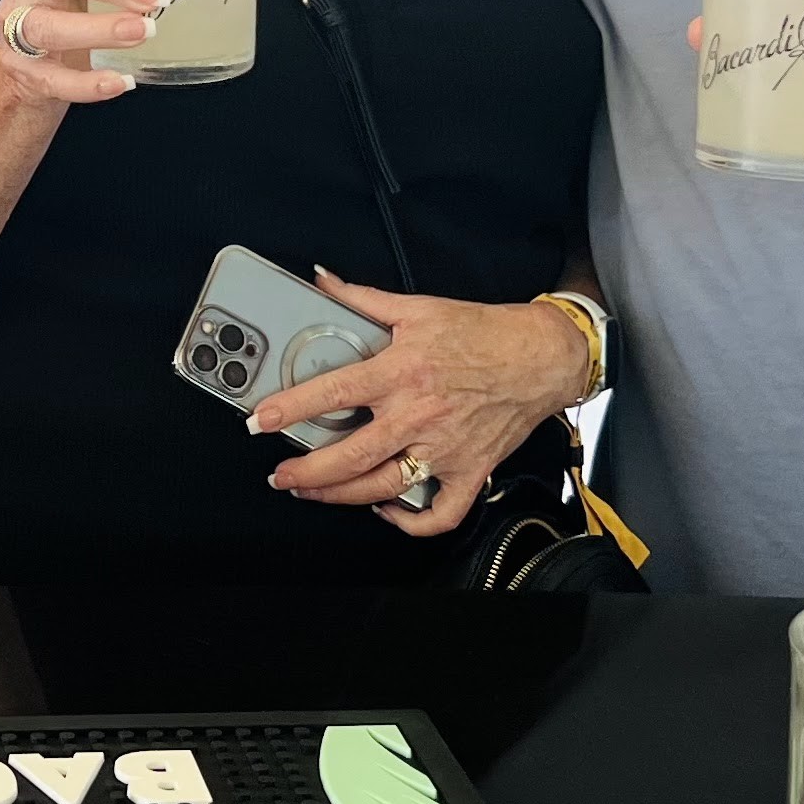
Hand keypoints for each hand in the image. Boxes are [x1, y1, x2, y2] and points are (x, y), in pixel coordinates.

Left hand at [251, 275, 593, 535]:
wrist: (541, 355)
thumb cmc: (483, 333)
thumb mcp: (418, 308)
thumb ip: (363, 299)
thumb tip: (323, 281)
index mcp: (402, 372)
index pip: (334, 393)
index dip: (292, 409)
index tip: (262, 421)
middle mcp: (419, 415)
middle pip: (351, 456)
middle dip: (306, 472)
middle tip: (281, 474)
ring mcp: (444, 449)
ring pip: (383, 487)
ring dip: (341, 496)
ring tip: (313, 491)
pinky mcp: (469, 470)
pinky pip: (440, 512)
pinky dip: (410, 522)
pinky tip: (385, 510)